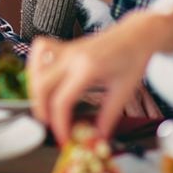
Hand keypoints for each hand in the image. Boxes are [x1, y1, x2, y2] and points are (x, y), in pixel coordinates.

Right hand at [27, 8, 172, 142]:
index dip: (59, 123)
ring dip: (35, 90)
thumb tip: (98, 137)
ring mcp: (66, 49)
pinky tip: (42, 78)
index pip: (62, 101)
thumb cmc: (133, 59)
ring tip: (44, 106)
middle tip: (51, 125)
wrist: (137, 35)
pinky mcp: (65, 46)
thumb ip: (108, 117)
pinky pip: (40, 50)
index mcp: (88, 68)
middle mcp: (72, 57)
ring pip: (36, 69)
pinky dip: (36, 66)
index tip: (64, 137)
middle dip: (41, 110)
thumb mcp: (123, 91)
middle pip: (42, 86)